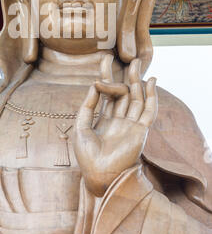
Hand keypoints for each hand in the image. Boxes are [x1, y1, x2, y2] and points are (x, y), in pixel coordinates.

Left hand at [73, 54, 156, 196]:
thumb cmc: (87, 155)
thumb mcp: (81, 126)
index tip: (105, 59)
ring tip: (136, 63)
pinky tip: (151, 82)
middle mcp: (119, 120)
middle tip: (128, 58)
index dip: (107, 75)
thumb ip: (87, 105)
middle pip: (124, 93)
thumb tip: (95, 84)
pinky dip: (151, 96)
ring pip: (136, 98)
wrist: (99, 175)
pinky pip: (148, 111)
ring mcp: (130, 125)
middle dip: (126, 75)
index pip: (107, 93)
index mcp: (104, 119)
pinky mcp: (140, 131)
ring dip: (137, 81)